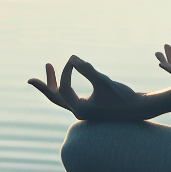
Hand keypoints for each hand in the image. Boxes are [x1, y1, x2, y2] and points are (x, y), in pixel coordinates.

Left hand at [28, 55, 146, 120]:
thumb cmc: (124, 97)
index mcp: (79, 111)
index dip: (67, 72)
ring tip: (49, 66)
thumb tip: (71, 58)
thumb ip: (87, 70)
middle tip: (29, 79)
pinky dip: (67, 85)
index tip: (74, 60)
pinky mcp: (92, 107)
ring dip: (56, 82)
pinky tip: (69, 73)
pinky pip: (73, 95)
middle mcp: (79, 113)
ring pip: (64, 96)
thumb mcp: (104, 82)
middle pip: (56, 98)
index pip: (64, 89)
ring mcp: (85, 111)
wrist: (141, 108)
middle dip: (45, 85)